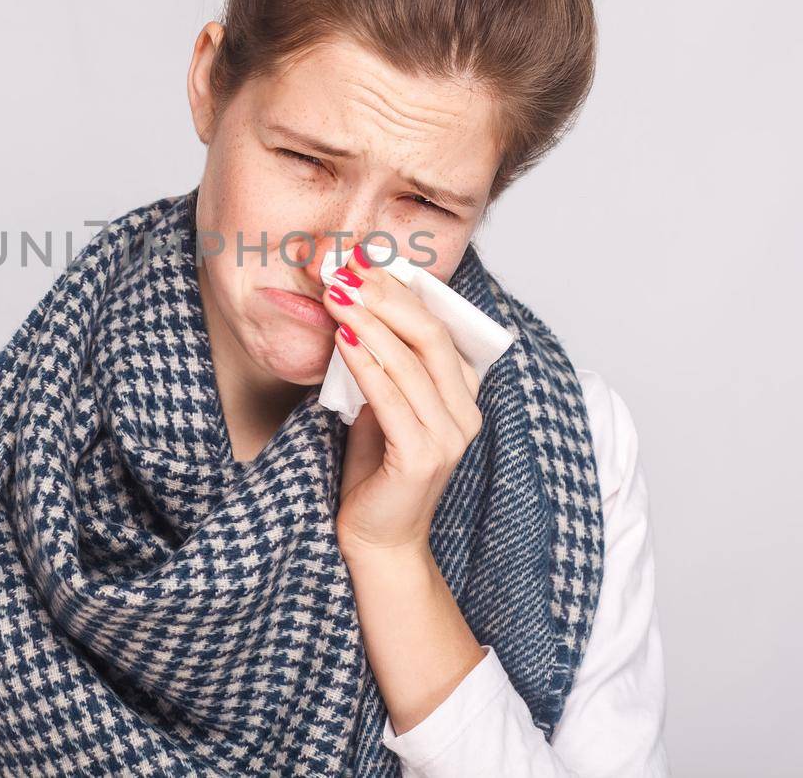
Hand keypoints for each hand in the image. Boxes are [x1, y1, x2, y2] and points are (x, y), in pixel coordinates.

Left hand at [322, 243, 483, 560]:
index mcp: (462, 393)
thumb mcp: (382, 404)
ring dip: (370, 321)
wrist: (377, 540)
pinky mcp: (422, 458)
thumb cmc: (375, 470)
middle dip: (386, 296)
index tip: (364, 261)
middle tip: (347, 269)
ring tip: (337, 292)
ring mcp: (448, 436)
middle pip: (430, 335)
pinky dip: (367, 364)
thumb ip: (383, 364)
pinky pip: (392, 399)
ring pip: (411, 362)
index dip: (403, 290)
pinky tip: (343, 338)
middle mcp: (465, 412)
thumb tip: (356, 306)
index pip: (439, 325)